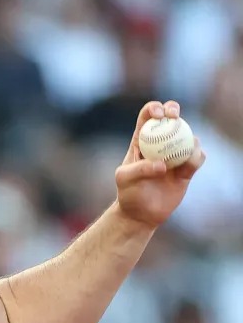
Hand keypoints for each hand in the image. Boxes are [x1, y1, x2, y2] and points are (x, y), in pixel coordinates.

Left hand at [115, 100, 205, 228]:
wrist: (141, 213)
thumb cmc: (128, 193)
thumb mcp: (125, 179)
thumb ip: (140, 169)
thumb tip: (163, 165)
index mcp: (141, 140)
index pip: (147, 116)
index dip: (154, 108)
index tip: (159, 115)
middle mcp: (160, 143)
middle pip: (170, 117)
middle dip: (174, 109)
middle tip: (174, 118)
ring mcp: (175, 154)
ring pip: (189, 136)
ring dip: (189, 139)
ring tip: (181, 156)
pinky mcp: (187, 169)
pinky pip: (198, 157)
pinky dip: (197, 157)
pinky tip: (189, 165)